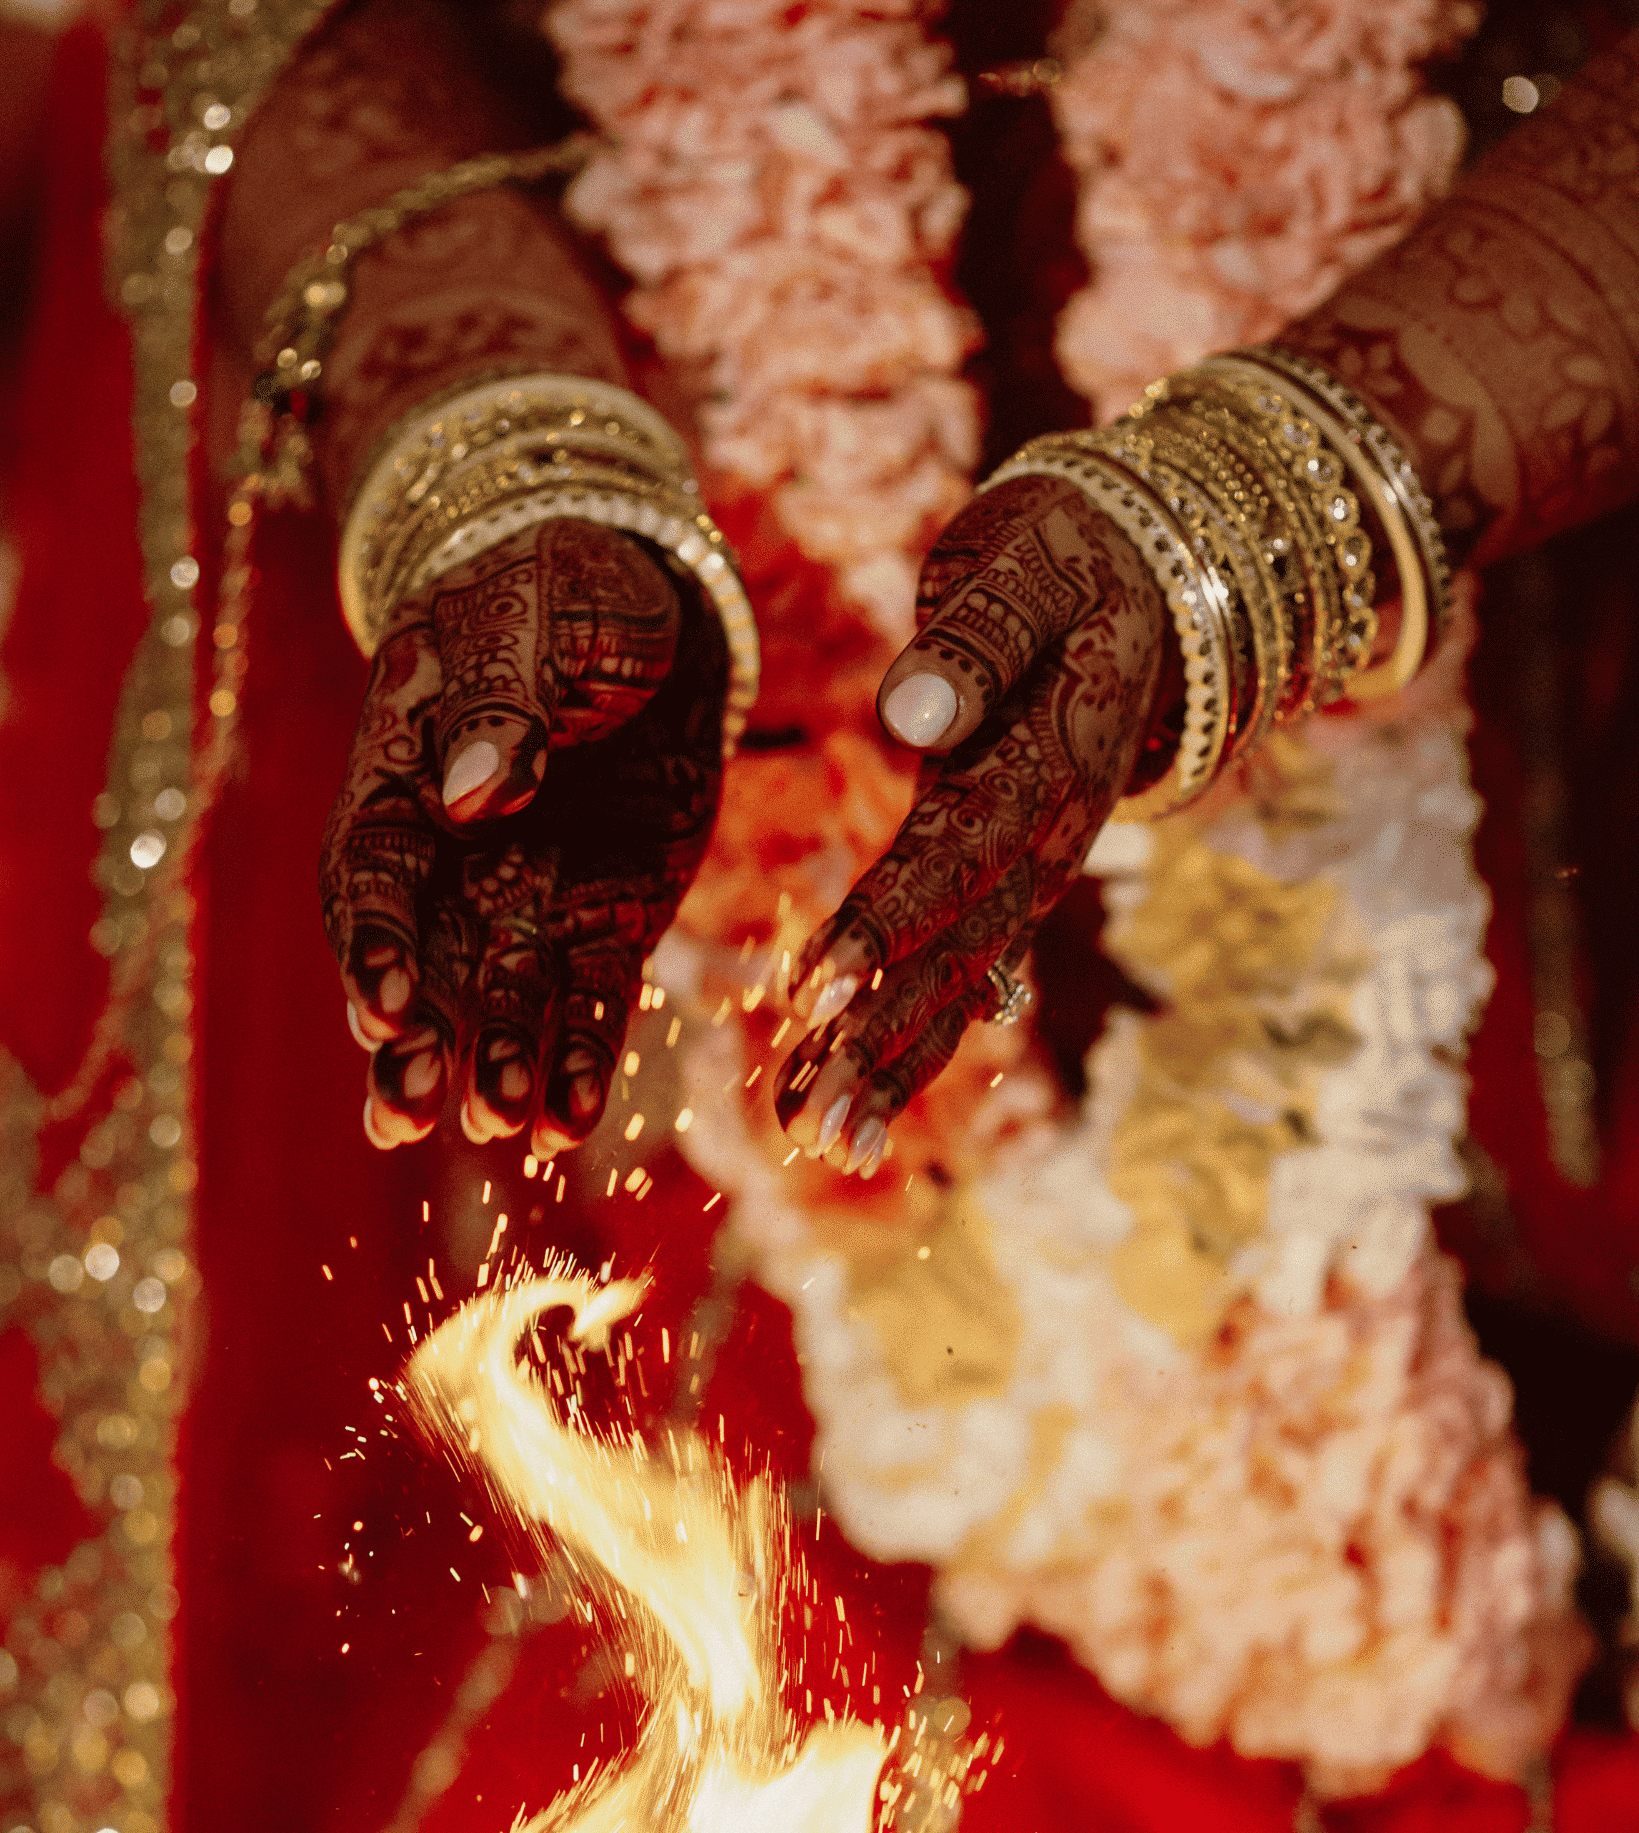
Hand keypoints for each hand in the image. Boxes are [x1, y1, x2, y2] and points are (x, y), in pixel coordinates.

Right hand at [321, 517, 728, 1154]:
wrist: (649, 602)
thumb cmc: (561, 591)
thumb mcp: (530, 622)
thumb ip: (500, 705)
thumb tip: (471, 794)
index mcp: (399, 786)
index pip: (369, 884)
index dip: (374, 951)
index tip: (387, 1014)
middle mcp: (450, 866)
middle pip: (420, 970)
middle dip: (415, 1046)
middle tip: (411, 1116)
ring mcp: (525, 902)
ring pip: (500, 1004)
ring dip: (499, 1067)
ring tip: (512, 1125)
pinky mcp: (605, 926)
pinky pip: (588, 1005)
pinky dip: (580, 1062)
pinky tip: (574, 1123)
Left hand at [773, 476, 1167, 1171]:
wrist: (1148, 573)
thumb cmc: (1070, 559)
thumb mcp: (1028, 570)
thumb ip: (974, 641)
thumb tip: (912, 723)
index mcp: (1047, 766)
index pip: (952, 859)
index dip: (884, 929)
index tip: (812, 995)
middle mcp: (1050, 839)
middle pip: (959, 954)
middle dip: (885, 1042)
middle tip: (814, 1129)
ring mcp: (1038, 868)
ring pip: (965, 981)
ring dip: (897, 1063)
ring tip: (829, 1144)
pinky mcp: (1014, 874)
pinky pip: (967, 965)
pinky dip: (917, 1029)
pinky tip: (872, 1089)